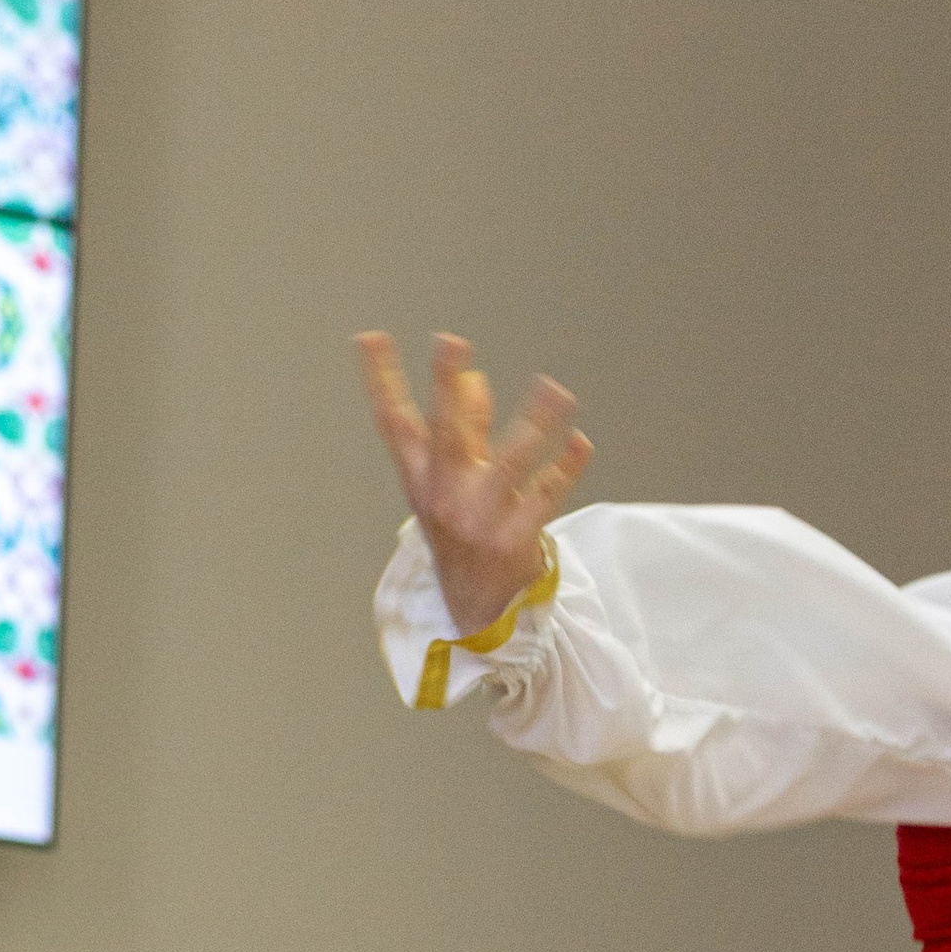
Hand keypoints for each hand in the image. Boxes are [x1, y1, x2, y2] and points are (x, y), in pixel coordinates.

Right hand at [354, 329, 591, 640]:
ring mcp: (480, 520)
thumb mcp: (453, 485)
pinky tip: (580, 442)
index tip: (370, 336)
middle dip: (447, 386)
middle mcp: (445, 497)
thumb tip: (476, 376)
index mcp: (422, 479)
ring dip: (535, 423)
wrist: (478, 614)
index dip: (381, 379)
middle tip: (451, 342)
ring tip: (556, 389)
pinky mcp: (515, 541)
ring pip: (510, 463)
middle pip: (446, 434)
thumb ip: (468, 429)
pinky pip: (545, 499)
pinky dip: (565, 470)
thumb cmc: (466, 534)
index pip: (394, 423)